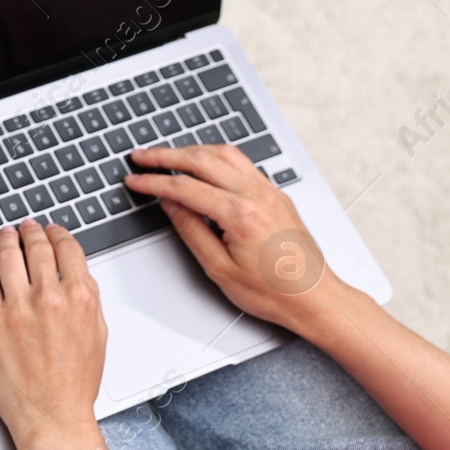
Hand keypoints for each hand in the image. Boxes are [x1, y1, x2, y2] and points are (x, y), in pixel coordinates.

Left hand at [0, 220, 106, 446]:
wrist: (51, 416)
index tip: (51, 230)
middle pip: (37, 246)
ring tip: (4, 237)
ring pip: (8, 255)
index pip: (68, 248)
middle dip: (31, 232)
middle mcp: (50, 297)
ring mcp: (18, 307)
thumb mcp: (97, 335)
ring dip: (6, 240)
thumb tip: (78, 274)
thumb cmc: (74, 384)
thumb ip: (90, 300)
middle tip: (25, 227)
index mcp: (81, 298)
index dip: (57, 234)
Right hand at [123, 145, 354, 337]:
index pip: (185, 187)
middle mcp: (257, 195)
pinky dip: (216, 156)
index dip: (153, 182)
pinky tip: (204, 163)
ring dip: (192, 150)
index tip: (135, 180)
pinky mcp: (276, 195)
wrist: (314, 299)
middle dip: (166, 155)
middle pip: (202, 160)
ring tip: (168, 155)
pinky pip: (242, 163)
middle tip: (141, 157)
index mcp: (241, 214)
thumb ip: (191, 230)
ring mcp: (270, 191)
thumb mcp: (219, 269)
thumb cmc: (274, 292)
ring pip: (224, 154)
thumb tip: (171, 204)